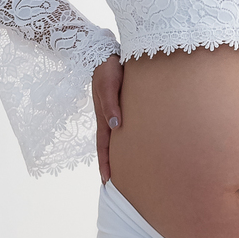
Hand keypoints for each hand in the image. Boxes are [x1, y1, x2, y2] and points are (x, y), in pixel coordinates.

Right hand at [92, 54, 122, 184]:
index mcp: (103, 116)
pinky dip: (128, 139)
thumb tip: (116, 126)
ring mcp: (114, 112)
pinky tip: (136, 143)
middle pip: (110, 147)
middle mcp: (108, 118)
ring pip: (117, 138)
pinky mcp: (123, 105)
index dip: (105, 163)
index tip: (107, 181)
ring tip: (130, 171)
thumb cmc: (107, 67)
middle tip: (118, 186)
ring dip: (120, 154)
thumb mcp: (108, 84)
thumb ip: (111, 104)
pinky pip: (124, 126)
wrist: (106, 51)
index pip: (103, 146)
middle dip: (112, 165)